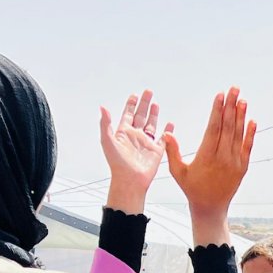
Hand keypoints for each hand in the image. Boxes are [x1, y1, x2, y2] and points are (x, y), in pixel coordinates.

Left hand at [100, 91, 166, 214]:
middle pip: (141, 116)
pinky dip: (167, 131)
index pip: (128, 114)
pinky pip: (163, 139)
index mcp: (124, 133)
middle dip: (144, 104)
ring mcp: (146, 143)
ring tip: (156, 104)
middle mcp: (135, 136)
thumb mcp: (107, 141)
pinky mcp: (156, 152)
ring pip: (151, 125)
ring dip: (153, 114)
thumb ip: (105, 124)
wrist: (130, 180)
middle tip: (148, 92)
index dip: (131, 105)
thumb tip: (102, 107)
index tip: (134, 95)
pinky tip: (170, 125)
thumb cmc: (117, 164)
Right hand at [164, 87, 256, 243]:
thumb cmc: (192, 189)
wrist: (210, 208)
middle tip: (234, 89)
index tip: (220, 96)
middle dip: (231, 106)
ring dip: (241, 116)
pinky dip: (250, 134)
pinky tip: (252, 121)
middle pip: (228, 127)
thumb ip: (172, 152)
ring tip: (242, 99)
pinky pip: (247, 148)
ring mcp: (234, 163)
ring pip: (238, 135)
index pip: (213, 128)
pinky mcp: (242, 168)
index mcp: (206, 156)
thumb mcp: (178, 172)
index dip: (217, 111)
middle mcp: (222, 158)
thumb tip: (167, 134)